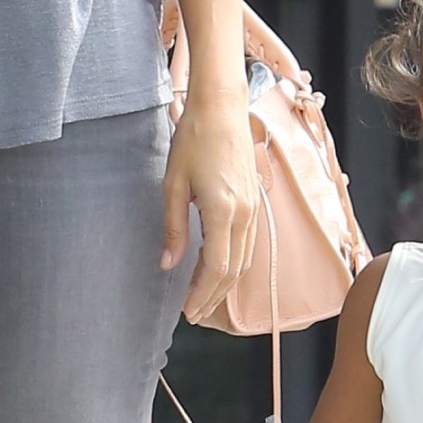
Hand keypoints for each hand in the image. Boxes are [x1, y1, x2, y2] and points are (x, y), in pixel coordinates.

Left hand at [161, 89, 259, 323]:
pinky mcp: (254, 205)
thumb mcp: (173, 184)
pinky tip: (217, 272)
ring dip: (224, 285)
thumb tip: (168, 264)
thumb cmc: (194, 139)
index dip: (203, 293)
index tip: (188, 311)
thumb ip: (173, 228)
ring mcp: (254, 211)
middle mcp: (245, 215)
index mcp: (223, 210)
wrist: (222, 108)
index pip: (217, 266)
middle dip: (213, 296)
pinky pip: (247, 246)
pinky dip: (233, 266)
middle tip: (194, 315)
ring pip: (244, 262)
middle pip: (233, 271)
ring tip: (204, 300)